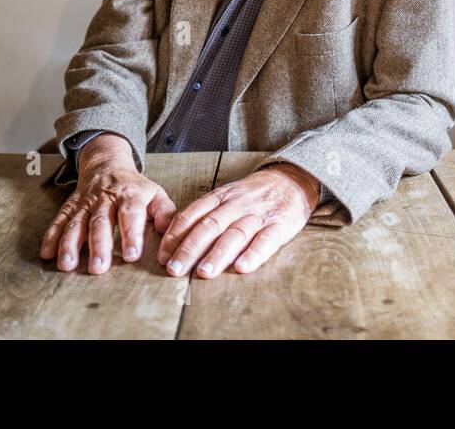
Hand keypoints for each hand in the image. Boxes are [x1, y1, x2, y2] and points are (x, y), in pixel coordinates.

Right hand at [39, 134, 175, 273]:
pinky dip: (51, 236)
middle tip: (98, 268)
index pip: (130, 214)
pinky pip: (59, 219)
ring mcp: (85, 202)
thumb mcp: (155, 193)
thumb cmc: (135, 187)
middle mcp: (105, 198)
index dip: (131, 235)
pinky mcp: (70, 205)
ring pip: (76, 222)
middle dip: (98, 245)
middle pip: (100, 222)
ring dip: (70, 244)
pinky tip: (46, 253)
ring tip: (67, 265)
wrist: (107, 164)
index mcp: (130, 194)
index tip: (131, 255)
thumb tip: (170, 231)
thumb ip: (165, 212)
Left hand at [156, 162, 318, 278]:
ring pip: (235, 234)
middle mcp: (237, 205)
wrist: (291, 180)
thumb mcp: (226, 196)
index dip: (176, 235)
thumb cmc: (252, 195)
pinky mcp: (280, 225)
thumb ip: (204, 214)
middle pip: (210, 226)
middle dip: (190, 249)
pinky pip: (266, 240)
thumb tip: (173, 239)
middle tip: (175, 269)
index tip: (163, 255)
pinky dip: (254, 254)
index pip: (193, 214)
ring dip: (218, 255)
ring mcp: (259, 215)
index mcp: (221, 197)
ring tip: (203, 273)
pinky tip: (242, 268)